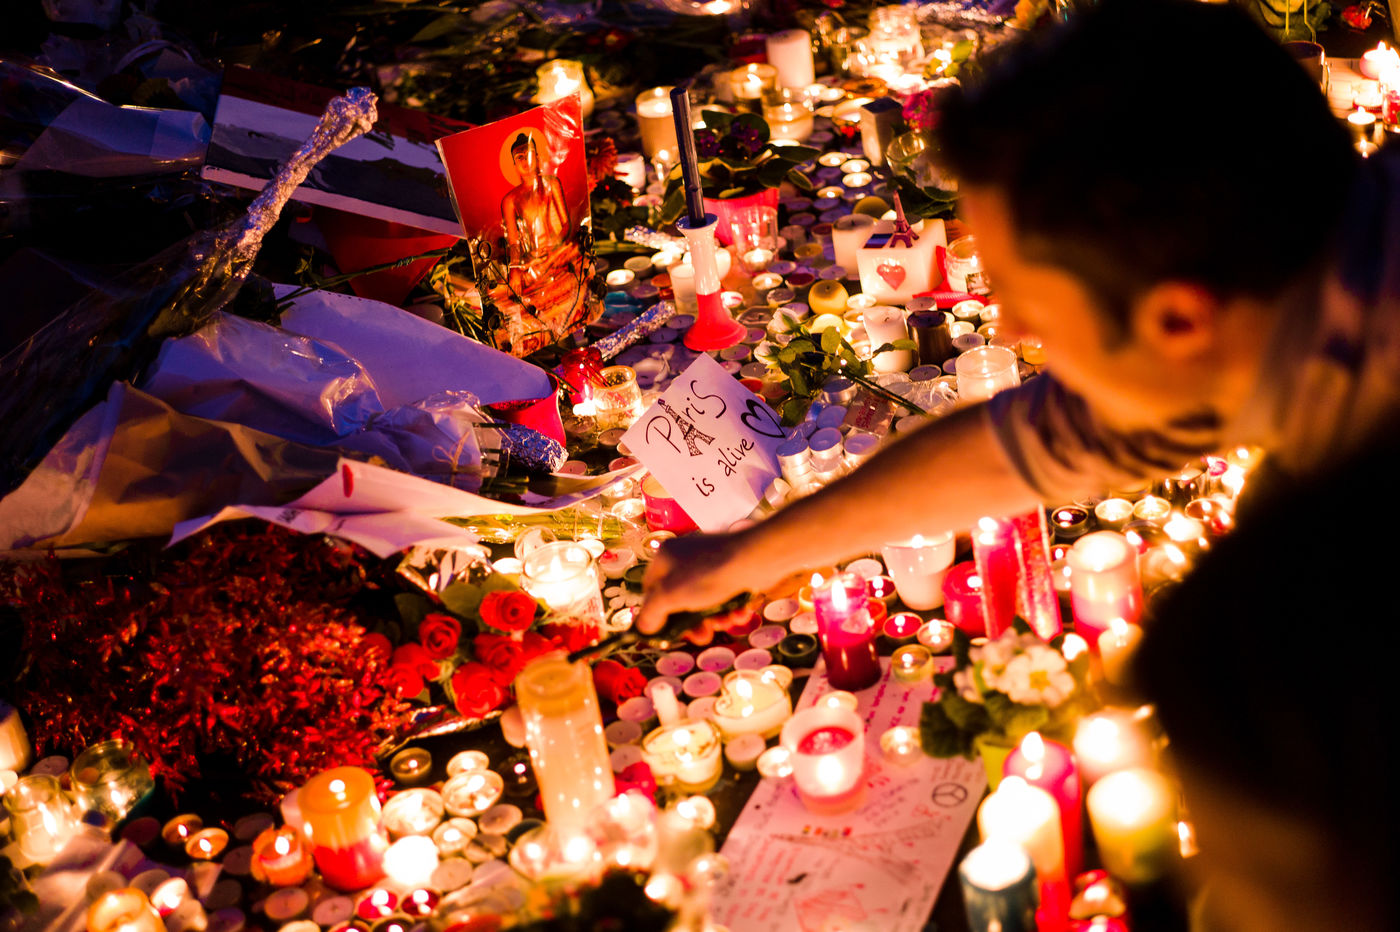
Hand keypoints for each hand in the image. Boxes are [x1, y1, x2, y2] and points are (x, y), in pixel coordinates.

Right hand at [637, 531, 755, 639]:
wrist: (757, 558)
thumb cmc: (708, 574)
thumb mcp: (670, 596)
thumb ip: (651, 613)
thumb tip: (643, 628)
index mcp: (665, 557)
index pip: (650, 590)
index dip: (655, 614)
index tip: (666, 634)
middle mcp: (685, 556)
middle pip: (678, 600)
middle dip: (691, 623)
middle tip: (701, 637)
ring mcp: (710, 563)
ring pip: (703, 601)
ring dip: (714, 618)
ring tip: (725, 623)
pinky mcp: (732, 570)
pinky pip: (723, 594)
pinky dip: (730, 607)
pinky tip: (740, 612)